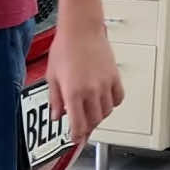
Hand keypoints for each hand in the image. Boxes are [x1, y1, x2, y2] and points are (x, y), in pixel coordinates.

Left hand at [46, 23, 123, 141]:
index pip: (78, 125)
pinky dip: (111, 104)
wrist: (81, 29)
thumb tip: (56, 115)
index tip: (74, 140)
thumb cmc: (65, 47)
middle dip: (86, 126)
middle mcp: (91, 91)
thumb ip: (55, 99)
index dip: (76, 136)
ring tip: (90, 111)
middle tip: (80, 126)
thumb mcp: (52, 76)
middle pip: (93, 121)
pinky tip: (103, 101)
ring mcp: (105, 85)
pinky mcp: (114, 77)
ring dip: (98, 116)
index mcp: (73, 92)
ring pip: (106, 112)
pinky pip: (118, 99)